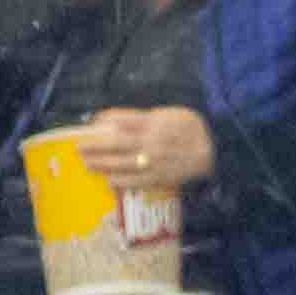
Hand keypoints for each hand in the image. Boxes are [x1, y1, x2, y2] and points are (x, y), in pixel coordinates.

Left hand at [75, 106, 216, 191]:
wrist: (217, 151)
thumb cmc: (193, 129)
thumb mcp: (172, 113)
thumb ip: (148, 117)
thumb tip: (121, 121)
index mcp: (154, 122)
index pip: (121, 119)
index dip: (103, 120)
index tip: (92, 122)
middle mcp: (151, 142)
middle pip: (115, 143)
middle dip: (94, 145)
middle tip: (78, 147)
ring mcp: (154, 162)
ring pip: (121, 164)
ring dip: (101, 164)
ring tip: (87, 163)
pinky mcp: (160, 178)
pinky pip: (136, 181)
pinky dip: (121, 181)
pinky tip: (109, 180)